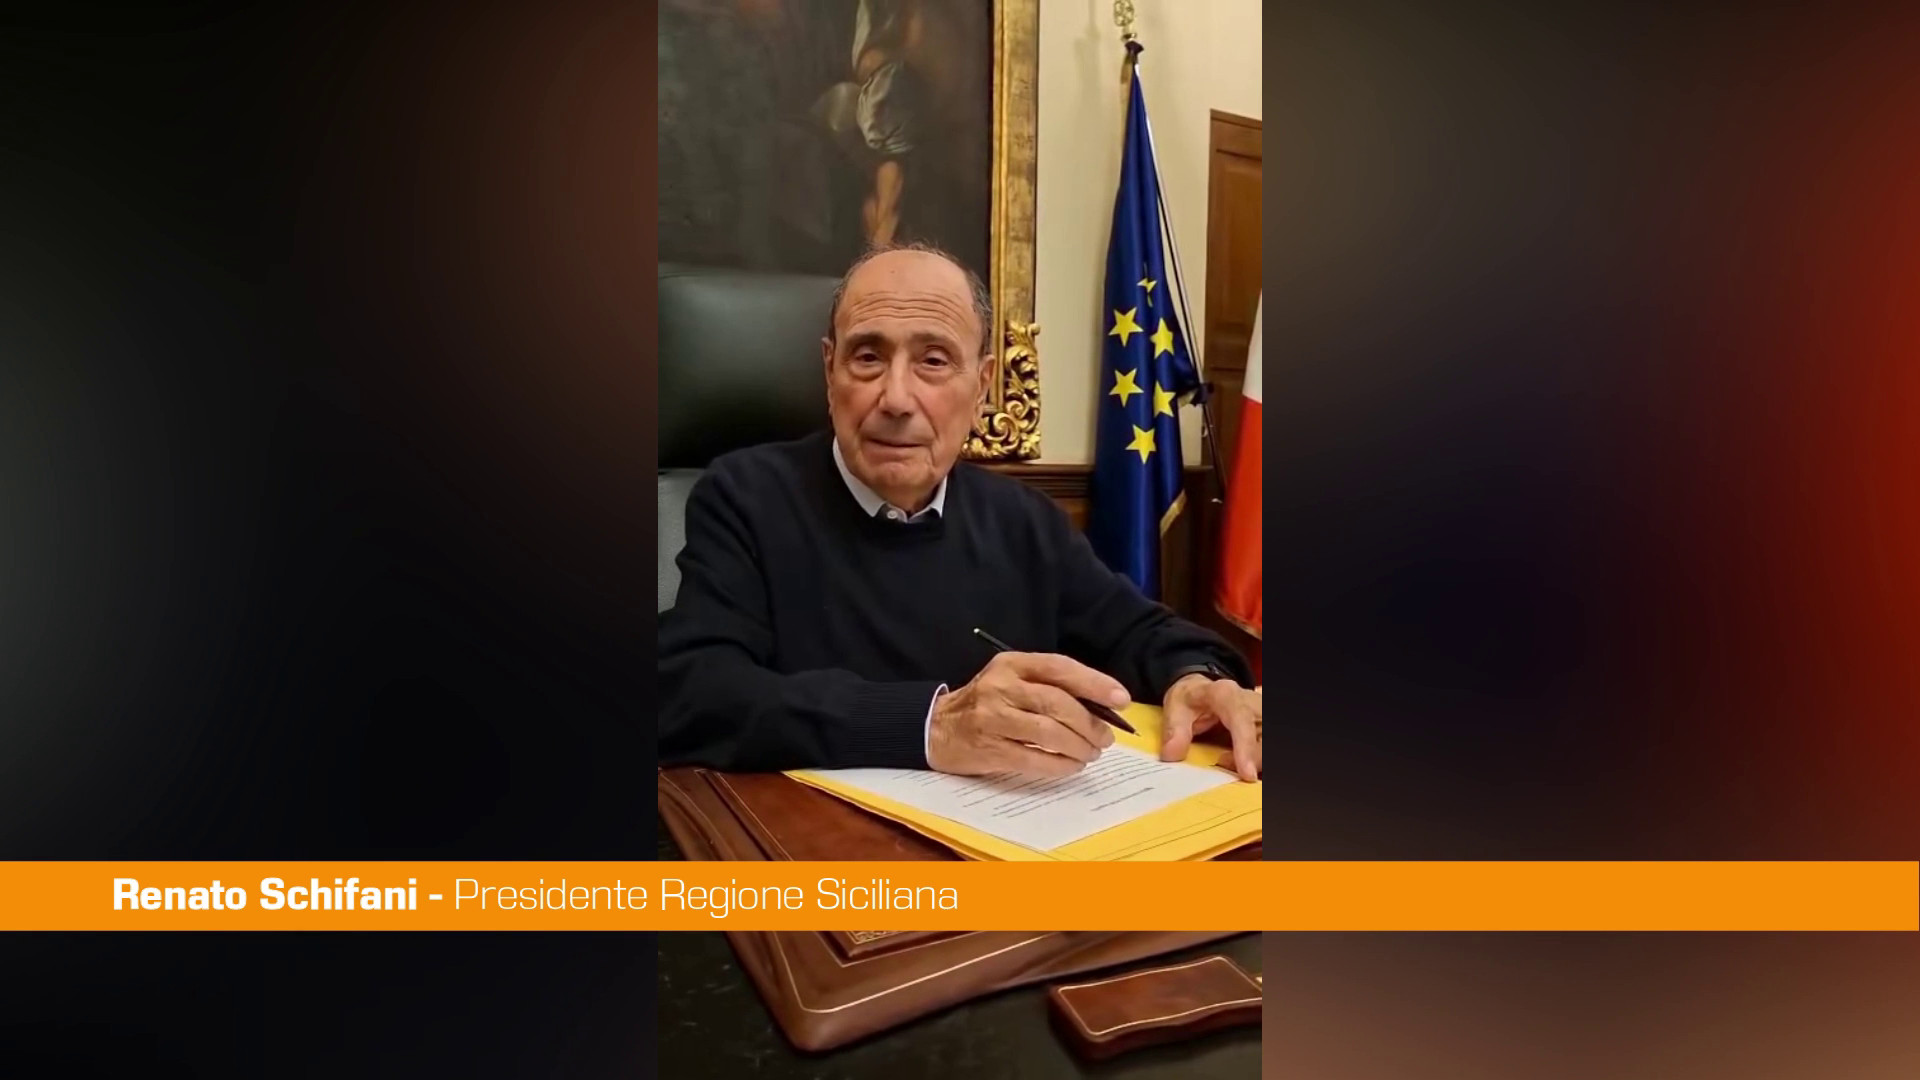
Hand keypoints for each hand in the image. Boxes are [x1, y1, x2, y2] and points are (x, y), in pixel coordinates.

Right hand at [927, 652, 1127, 777]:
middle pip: (1058, 703)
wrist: (935, 728)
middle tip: (1106, 738)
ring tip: (1091, 754)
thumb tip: (1100, 707)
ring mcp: (992, 718)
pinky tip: (1071, 767)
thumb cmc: (985, 704)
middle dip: (1090, 724)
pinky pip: (1034, 758)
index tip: (1121, 699)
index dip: (1094, 683)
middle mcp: (1001, 686)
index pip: (1059, 668)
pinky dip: (1060, 765)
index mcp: (1011, 664)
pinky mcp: (988, 749)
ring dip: (1079, 746)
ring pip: (1049, 732)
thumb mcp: (1010, 681)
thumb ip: (1047, 687)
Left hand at [1162, 675, 1261, 781]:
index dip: (1246, 747)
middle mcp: (1250, 701)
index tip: (1247, 773)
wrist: (1200, 691)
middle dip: (1252, 758)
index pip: (1242, 718)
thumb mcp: (1175, 708)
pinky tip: (1241, 762)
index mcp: (1226, 694)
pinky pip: (1266, 748)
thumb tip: (1173, 755)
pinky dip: (1257, 760)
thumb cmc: (1192, 700)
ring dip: (1254, 761)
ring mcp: (1261, 714)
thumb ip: (1174, 731)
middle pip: (1263, 735)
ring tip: (1228, 760)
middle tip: (1224, 763)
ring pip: (1268, 745)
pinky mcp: (1263, 726)